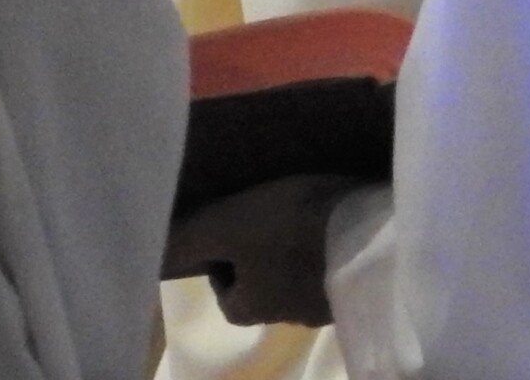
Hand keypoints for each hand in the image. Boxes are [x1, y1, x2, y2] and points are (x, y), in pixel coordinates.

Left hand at [161, 173, 365, 327]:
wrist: (376, 231)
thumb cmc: (289, 229)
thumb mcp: (223, 227)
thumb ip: (185, 244)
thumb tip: (153, 257)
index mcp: (257, 308)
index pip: (228, 300)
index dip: (221, 268)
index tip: (227, 233)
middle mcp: (295, 316)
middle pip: (265, 292)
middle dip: (259, 259)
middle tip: (263, 218)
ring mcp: (334, 305)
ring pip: (301, 281)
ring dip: (297, 253)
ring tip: (300, 213)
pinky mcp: (365, 288)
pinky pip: (335, 270)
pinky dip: (329, 249)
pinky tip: (334, 221)